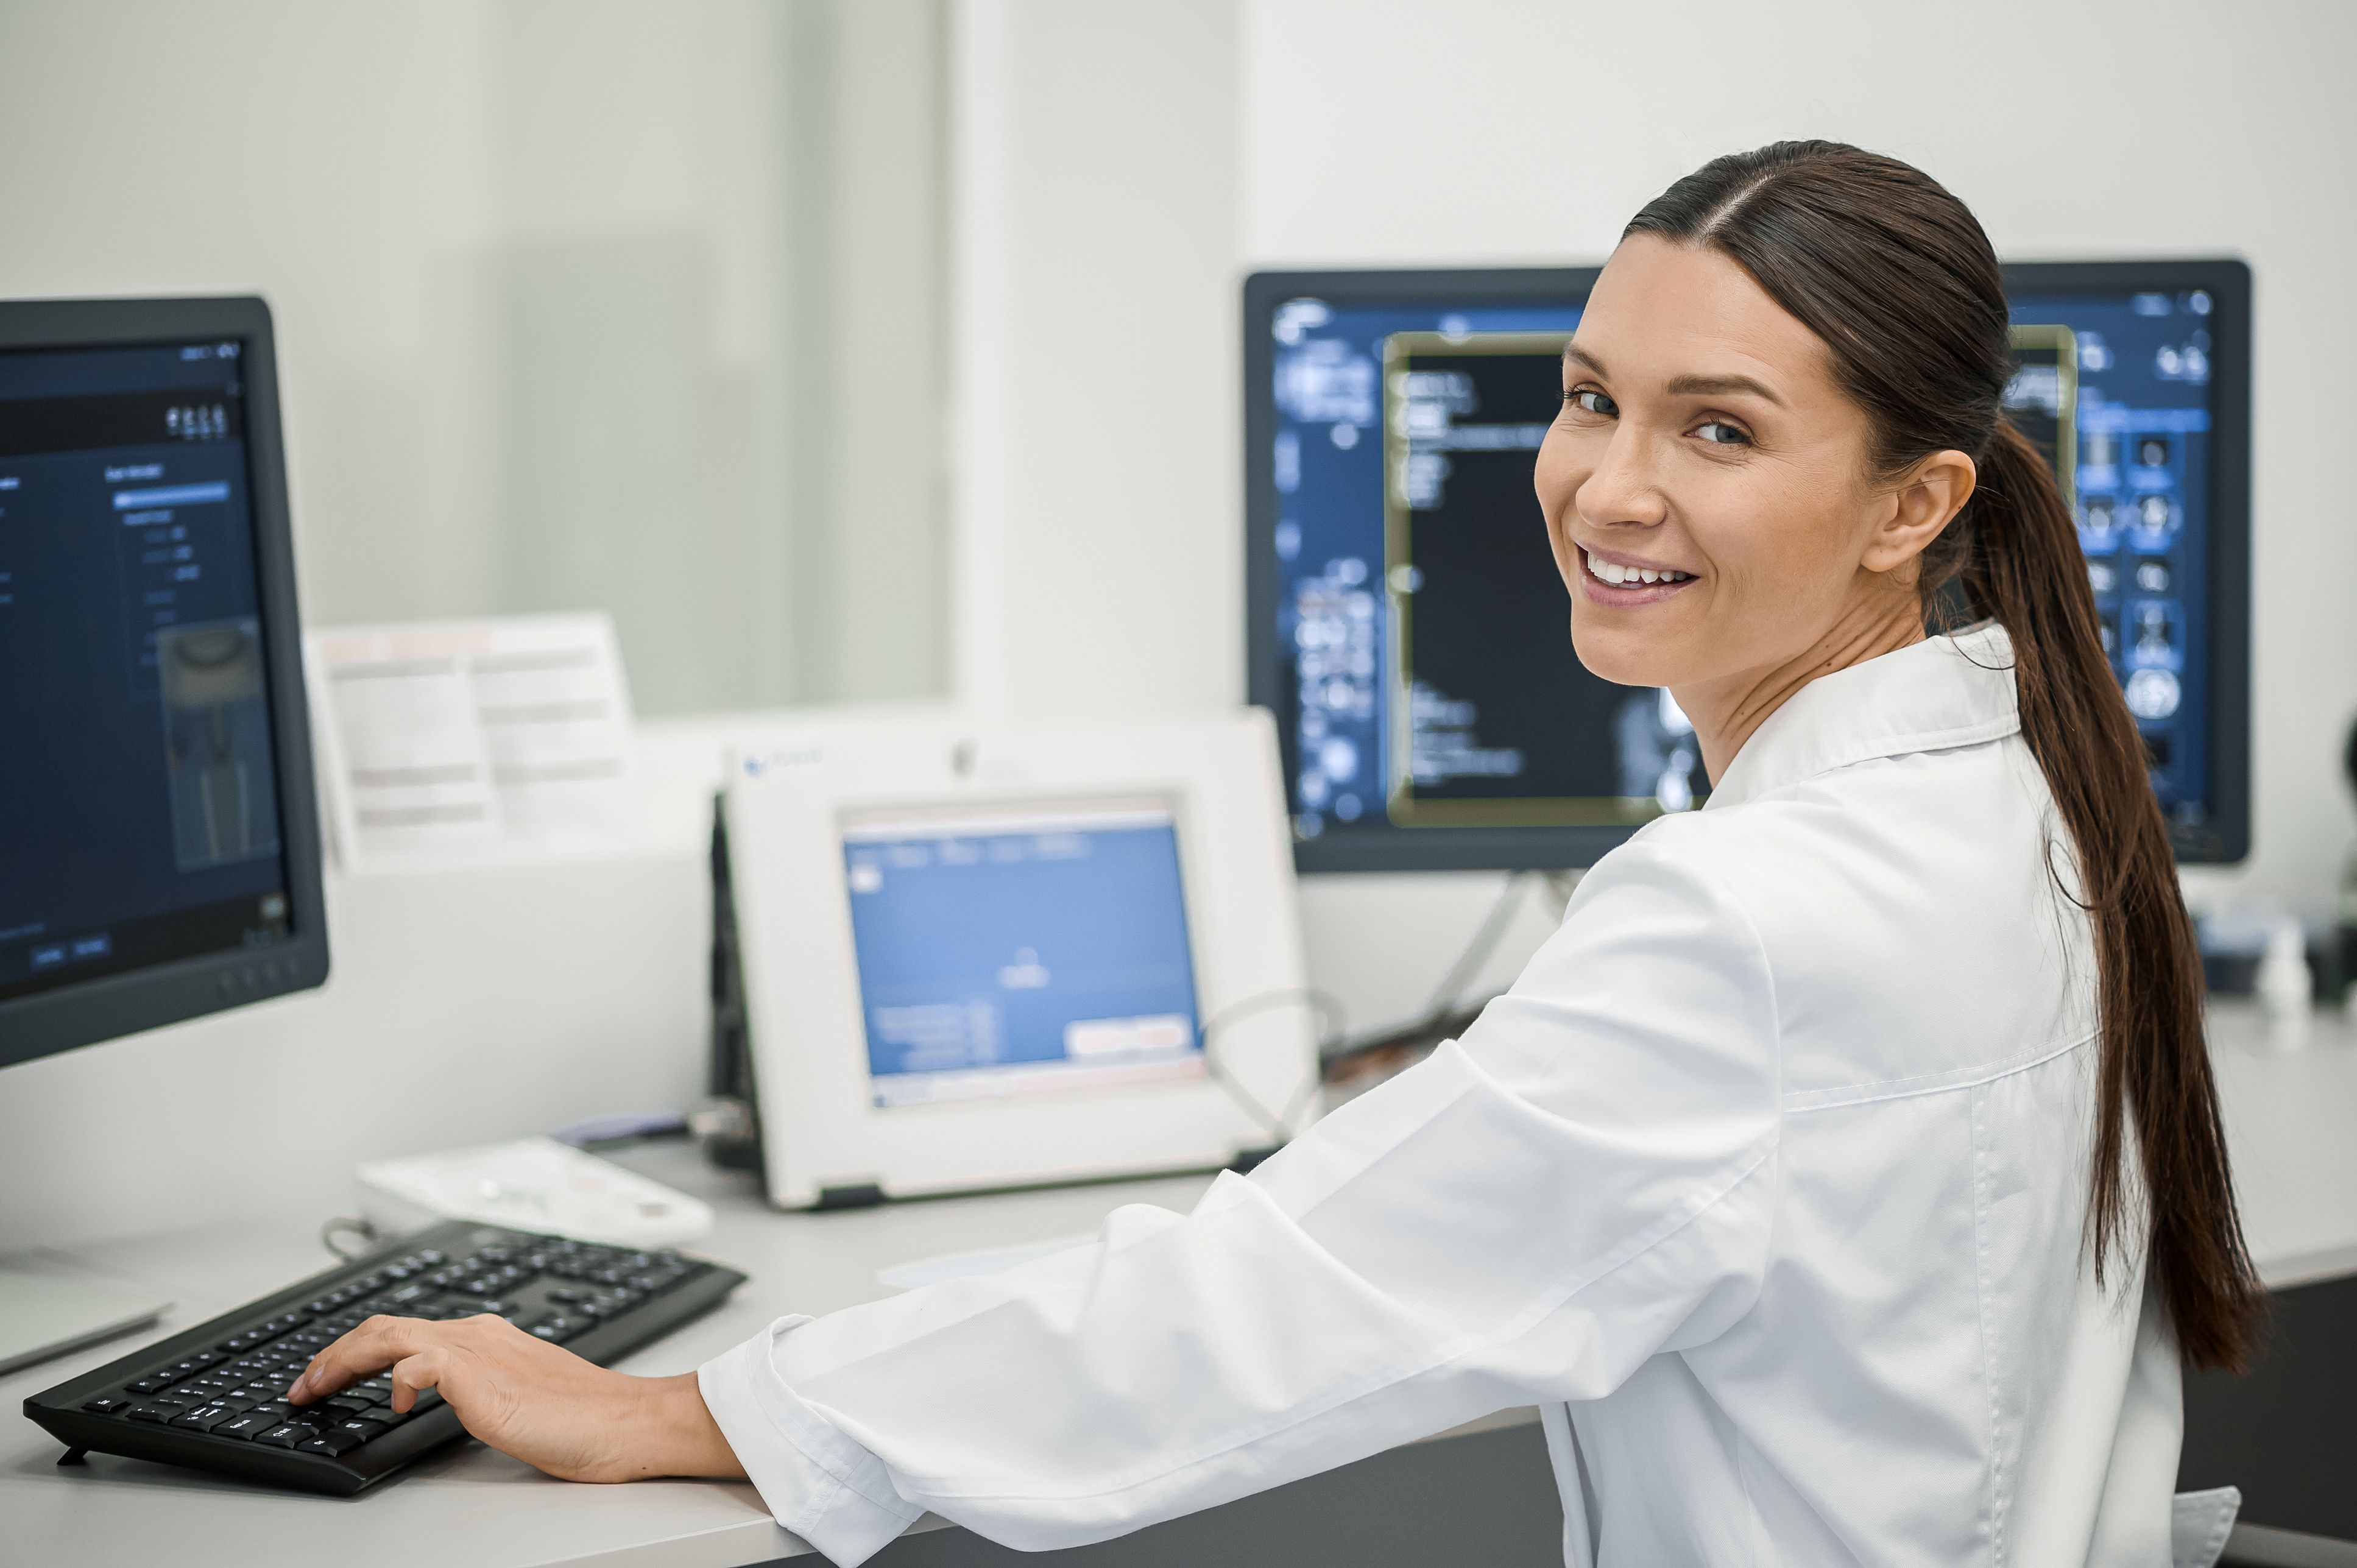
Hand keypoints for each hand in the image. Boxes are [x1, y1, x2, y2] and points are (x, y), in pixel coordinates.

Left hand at [285, 1314, 746, 1483]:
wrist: (625, 1422)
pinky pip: (419, 1363)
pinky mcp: (482, 1377)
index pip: (402, 1331)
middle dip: (333, 1354)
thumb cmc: (582, 1419)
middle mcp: (477, 1335)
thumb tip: (437, 1401)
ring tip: (317, 1387)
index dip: (353, 1352)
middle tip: (304, 1386)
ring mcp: (479, 1352)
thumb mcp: (514, 1399)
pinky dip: (395, 1378)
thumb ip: (476, 1389)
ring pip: (389, 1335)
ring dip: (342, 1360)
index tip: (324, 1379)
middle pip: (383, 1326)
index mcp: (485, 1338)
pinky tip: (395, 1404)